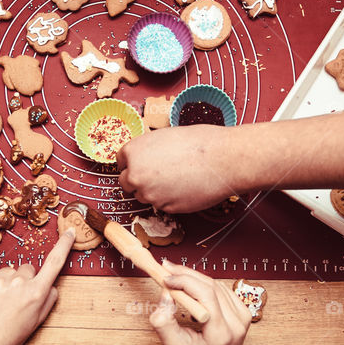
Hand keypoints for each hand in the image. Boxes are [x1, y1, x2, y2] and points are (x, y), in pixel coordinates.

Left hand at [0, 228, 74, 344]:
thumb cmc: (6, 336)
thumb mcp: (35, 323)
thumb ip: (47, 300)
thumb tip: (51, 284)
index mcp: (36, 294)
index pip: (55, 263)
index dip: (64, 245)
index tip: (69, 231)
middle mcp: (20, 283)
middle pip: (28, 268)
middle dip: (23, 279)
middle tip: (12, 299)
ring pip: (8, 269)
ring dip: (4, 280)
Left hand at [116, 125, 236, 212]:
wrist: (223, 159)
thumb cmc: (199, 142)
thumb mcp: (165, 136)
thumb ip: (148, 150)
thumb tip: (143, 158)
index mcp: (133, 151)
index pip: (120, 162)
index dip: (132, 163)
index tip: (139, 165)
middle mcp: (136, 175)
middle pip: (126, 183)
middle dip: (138, 180)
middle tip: (157, 174)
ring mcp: (150, 194)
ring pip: (144, 196)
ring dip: (154, 190)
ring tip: (176, 177)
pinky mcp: (166, 208)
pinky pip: (162, 204)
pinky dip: (170, 198)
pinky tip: (185, 186)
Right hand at [150, 261, 251, 344]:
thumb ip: (164, 323)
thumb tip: (164, 296)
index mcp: (222, 333)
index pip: (206, 294)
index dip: (185, 281)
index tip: (166, 277)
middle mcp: (237, 323)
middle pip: (211, 286)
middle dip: (187, 275)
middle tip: (166, 268)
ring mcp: (243, 317)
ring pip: (216, 285)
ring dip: (194, 277)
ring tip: (174, 275)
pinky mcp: (243, 313)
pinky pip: (222, 290)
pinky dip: (204, 284)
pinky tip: (190, 285)